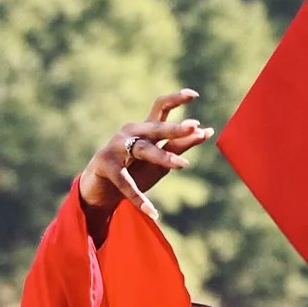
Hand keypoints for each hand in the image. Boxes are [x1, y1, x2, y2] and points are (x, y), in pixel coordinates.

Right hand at [79, 88, 211, 225]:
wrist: (100, 191)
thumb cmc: (133, 172)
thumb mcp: (161, 160)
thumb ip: (181, 145)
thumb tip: (207, 130)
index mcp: (144, 129)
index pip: (161, 107)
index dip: (176, 99)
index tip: (195, 95)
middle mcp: (129, 133)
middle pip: (155, 127)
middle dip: (174, 128)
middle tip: (194, 126)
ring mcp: (115, 147)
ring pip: (144, 150)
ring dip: (164, 157)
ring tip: (184, 165)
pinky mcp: (105, 166)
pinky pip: (126, 182)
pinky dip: (139, 197)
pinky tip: (152, 211)